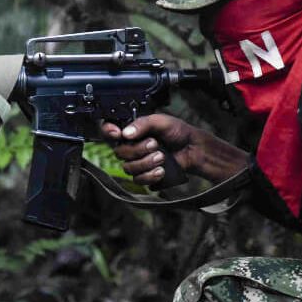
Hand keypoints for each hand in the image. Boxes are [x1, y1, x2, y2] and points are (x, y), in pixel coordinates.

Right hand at [102, 114, 248, 185]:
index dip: (108, 132)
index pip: (108, 131)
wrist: (193, 149)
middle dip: (138, 150)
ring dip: (146, 163)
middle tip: (155, 144)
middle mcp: (130, 147)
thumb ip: (142, 123)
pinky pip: (139, 180)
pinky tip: (162, 170)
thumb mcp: (161, 121)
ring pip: (128, 168)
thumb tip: (125, 133)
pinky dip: (150, 175)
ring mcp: (137, 163)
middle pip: (119, 152)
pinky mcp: (145, 177)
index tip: (117, 133)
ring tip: (162, 157)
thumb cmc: (178, 132)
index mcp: (131, 131)